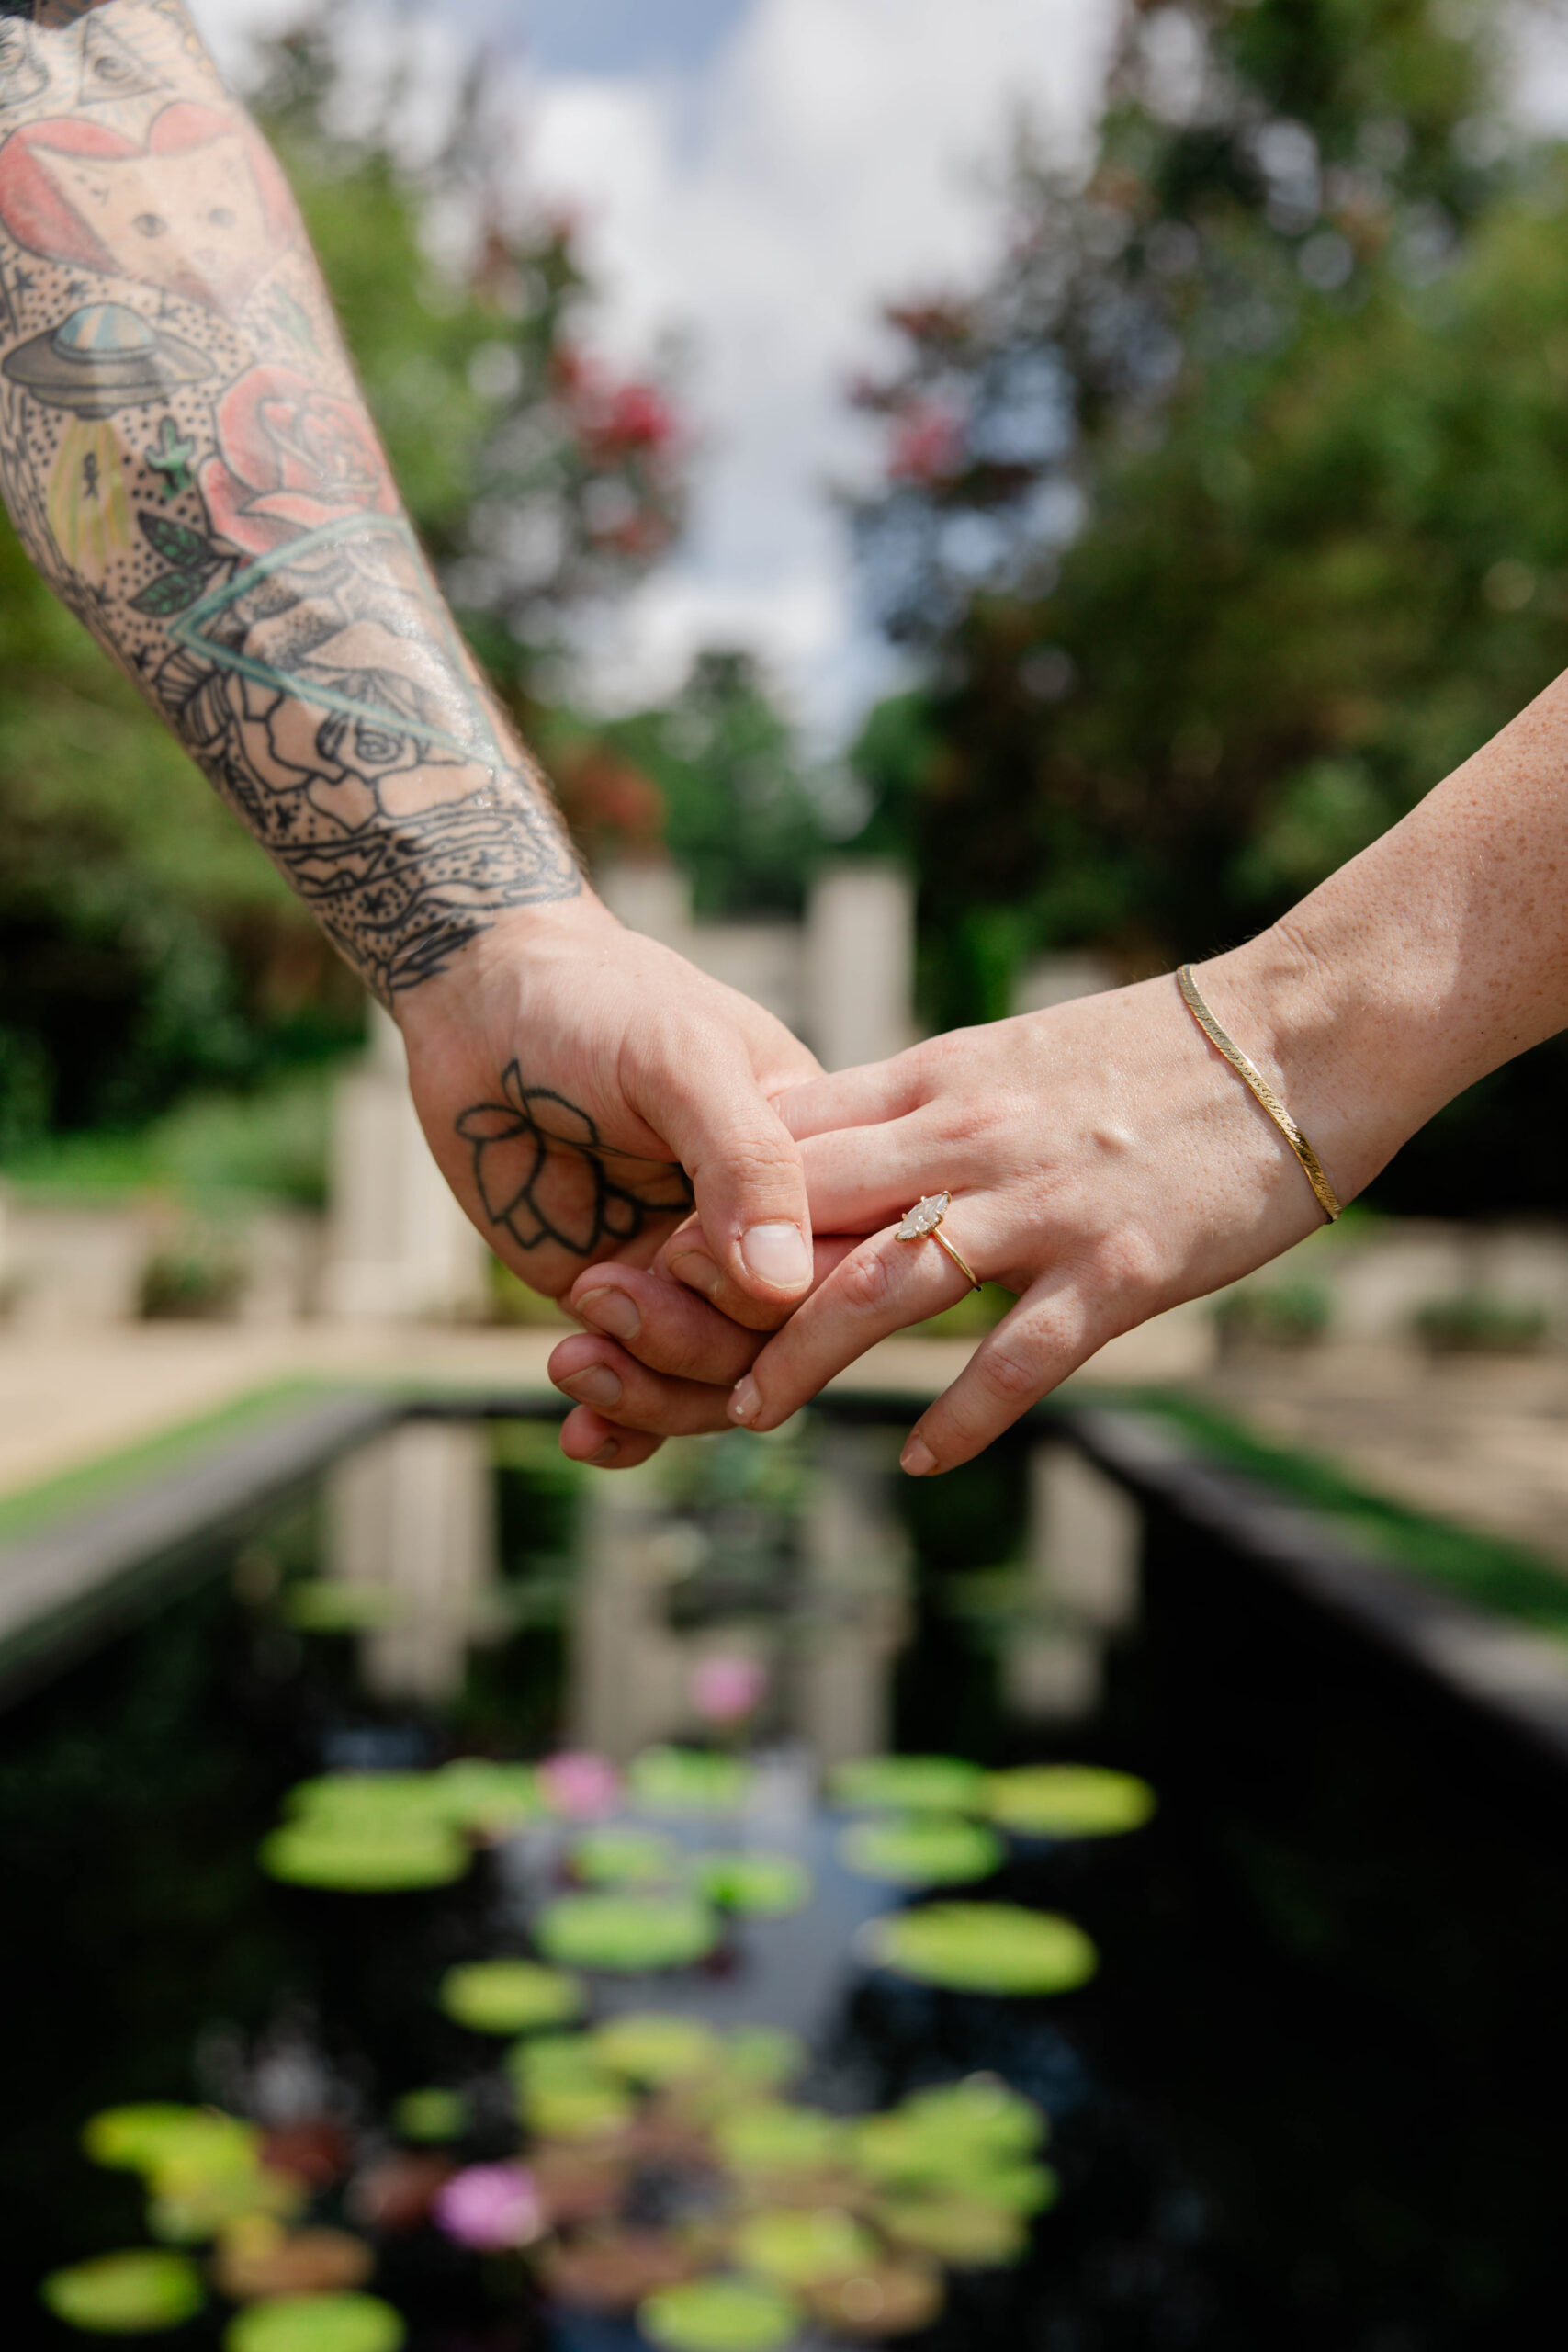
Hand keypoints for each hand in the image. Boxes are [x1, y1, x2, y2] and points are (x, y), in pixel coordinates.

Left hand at [398, 895, 823, 1461]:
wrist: (482, 1002)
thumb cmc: (597, 1004)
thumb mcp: (680, 1059)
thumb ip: (742, 1163)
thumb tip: (784, 1291)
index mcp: (813, 1164)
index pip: (829, 1273)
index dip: (767, 1300)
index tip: (679, 1256)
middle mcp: (756, 1227)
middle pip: (765, 1346)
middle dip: (685, 1343)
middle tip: (602, 1288)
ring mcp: (684, 1268)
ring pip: (705, 1381)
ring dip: (643, 1389)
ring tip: (573, 1355)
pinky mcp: (614, 1290)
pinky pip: (642, 1388)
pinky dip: (619, 1425)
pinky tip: (582, 1434)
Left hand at [551, 946, 1401, 1473]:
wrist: (1302, 1028)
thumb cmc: (1154, 1052)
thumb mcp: (1008, 1055)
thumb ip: (920, 1107)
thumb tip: (830, 1152)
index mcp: (938, 1079)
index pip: (787, 1140)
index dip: (706, 1205)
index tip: (644, 1262)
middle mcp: (968, 1137)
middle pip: (807, 1215)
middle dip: (717, 1287)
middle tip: (649, 1351)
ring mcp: (1041, 1203)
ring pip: (885, 1284)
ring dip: (804, 1356)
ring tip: (747, 1418)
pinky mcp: (1119, 1264)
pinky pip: (1020, 1352)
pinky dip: (963, 1413)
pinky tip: (919, 1460)